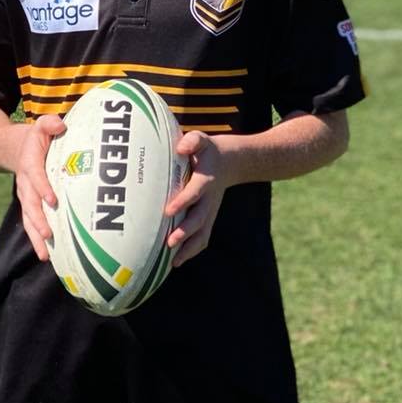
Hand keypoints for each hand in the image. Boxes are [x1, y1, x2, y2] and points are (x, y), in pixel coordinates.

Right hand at [15, 115, 65, 262]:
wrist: (14, 149)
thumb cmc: (36, 138)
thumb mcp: (42, 126)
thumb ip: (50, 123)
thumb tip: (60, 125)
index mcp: (30, 163)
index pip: (36, 176)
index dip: (43, 187)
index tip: (53, 200)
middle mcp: (26, 183)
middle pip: (30, 204)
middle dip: (38, 220)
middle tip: (48, 235)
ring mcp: (26, 196)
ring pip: (29, 219)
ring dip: (36, 237)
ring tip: (45, 255)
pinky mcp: (29, 206)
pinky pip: (32, 224)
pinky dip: (38, 240)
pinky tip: (47, 256)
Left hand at [164, 131, 233, 266]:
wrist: (234, 162)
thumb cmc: (209, 150)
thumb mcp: (202, 140)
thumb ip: (193, 141)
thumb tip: (181, 147)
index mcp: (206, 180)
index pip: (195, 192)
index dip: (182, 201)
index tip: (167, 211)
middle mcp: (210, 199)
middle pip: (199, 219)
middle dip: (185, 232)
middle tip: (169, 243)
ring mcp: (211, 210)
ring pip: (202, 233)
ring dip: (189, 248)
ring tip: (173, 262)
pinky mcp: (209, 218)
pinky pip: (202, 237)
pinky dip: (192, 250)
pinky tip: (176, 262)